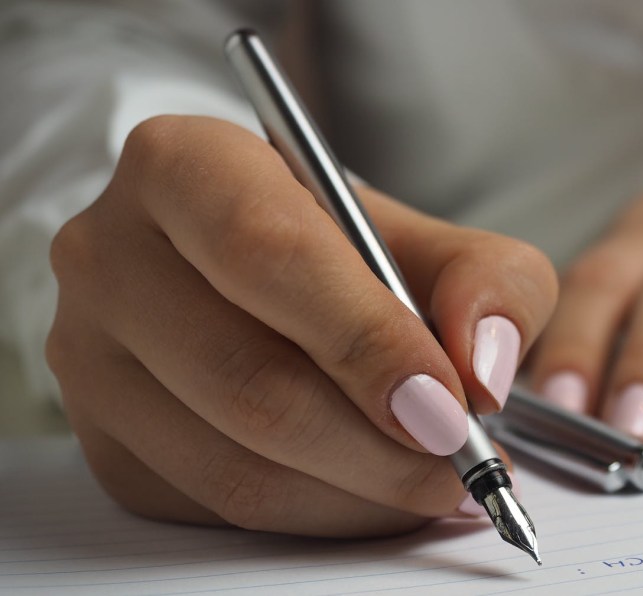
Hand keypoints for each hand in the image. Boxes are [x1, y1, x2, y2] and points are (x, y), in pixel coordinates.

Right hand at [47, 116, 556, 536]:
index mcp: (184, 166)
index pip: (269, 254)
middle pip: (248, 378)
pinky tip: (372, 490)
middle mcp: (113, 255)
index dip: (366, 339)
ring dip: (359, 493)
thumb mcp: (434, 239)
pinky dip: (319, 515)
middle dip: (378, 444)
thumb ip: (489, 282)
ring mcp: (91, 357)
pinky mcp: (106, 442)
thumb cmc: (346, 251)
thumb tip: (483, 370)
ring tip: (434, 482)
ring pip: (234, 463)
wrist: (261, 278)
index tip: (448, 404)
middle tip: (461, 462)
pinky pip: (218, 508)